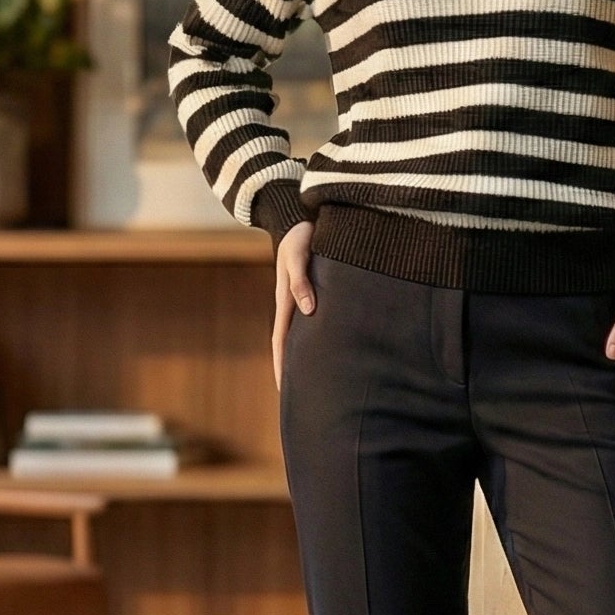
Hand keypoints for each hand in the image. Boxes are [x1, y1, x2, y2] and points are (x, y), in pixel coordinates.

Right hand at [272, 221, 315, 390]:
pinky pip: (316, 323)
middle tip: (302, 397)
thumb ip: (300, 279)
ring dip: (307, 357)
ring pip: (304, 336)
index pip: (282, 341)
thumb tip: (308, 310)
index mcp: (286, 300)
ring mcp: (304, 300)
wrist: (302, 217)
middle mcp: (294, 305)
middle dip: (294, 369)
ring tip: (318, 381)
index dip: (282, 365)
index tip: (284, 389)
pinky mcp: (316, 293)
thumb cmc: (301, 234)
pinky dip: (318, 339)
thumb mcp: (298, 252)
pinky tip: (332, 349)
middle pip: (291, 345)